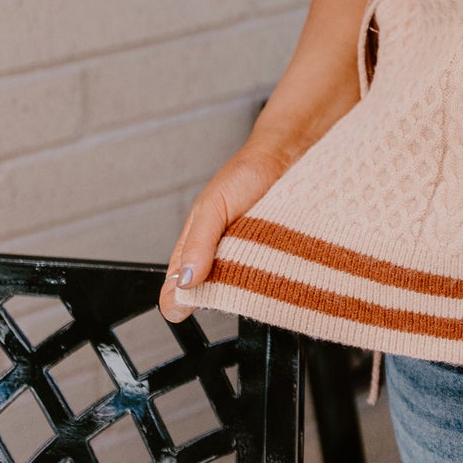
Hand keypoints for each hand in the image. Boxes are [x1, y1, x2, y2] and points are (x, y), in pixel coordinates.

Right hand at [159, 142, 290, 323]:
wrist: (286, 157)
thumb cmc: (245, 175)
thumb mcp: (212, 207)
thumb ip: (197, 242)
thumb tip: (184, 279)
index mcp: (195, 248)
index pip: (177, 288)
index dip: (179, 301)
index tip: (186, 305)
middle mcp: (220, 258)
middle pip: (211, 296)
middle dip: (219, 296)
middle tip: (229, 279)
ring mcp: (249, 261)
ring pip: (243, 292)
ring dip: (249, 287)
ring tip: (255, 266)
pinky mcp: (275, 260)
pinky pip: (271, 279)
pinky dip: (273, 277)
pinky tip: (277, 268)